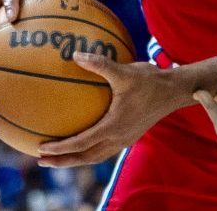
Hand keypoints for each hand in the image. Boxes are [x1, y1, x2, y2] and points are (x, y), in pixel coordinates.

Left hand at [36, 52, 182, 166]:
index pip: (81, 143)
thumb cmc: (151, 81)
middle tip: (41, 161)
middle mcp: (119, 138)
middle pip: (85, 158)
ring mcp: (125, 139)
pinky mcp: (130, 136)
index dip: (60, 148)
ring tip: (58, 158)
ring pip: (95, 157)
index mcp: (114, 126)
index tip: (41, 148)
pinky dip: (89, 152)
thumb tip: (75, 55)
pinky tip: (82, 142)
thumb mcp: (125, 71)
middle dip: (63, 161)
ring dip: (75, 159)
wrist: (175, 91)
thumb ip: (99, 64)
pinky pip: (104, 151)